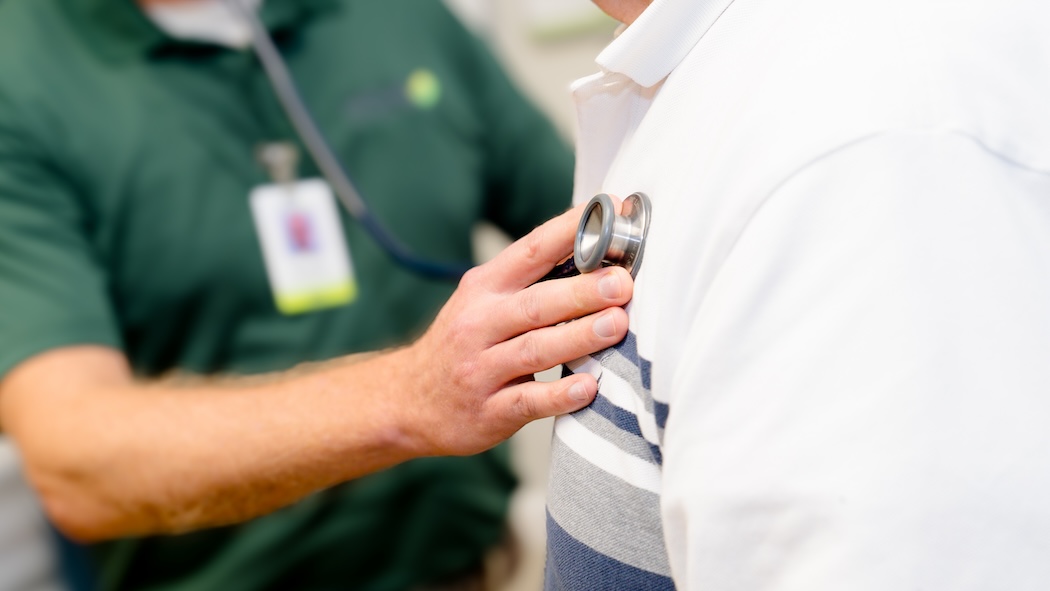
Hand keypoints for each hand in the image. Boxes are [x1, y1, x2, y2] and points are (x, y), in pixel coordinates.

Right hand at [395, 202, 632, 455]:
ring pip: (535, 349)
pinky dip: (559, 396)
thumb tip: (599, 254)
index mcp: (484, 288)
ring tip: (616, 326)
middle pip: (536, 303)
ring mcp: (482, 369)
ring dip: (578, 337)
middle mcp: (479, 323)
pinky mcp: (489, 411)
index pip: (531, 251)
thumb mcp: (482, 301)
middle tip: (621, 283)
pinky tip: (588, 388)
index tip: (609, 215)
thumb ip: (532, 281)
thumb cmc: (462, 343)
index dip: (570, 231)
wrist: (409, 400)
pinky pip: (528, 401)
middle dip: (581, 292)